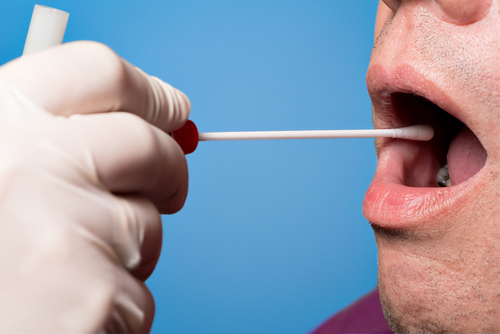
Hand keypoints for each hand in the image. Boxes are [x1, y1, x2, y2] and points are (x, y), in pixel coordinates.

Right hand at [0, 41, 190, 332]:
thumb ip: (58, 139)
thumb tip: (151, 122)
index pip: (98, 72)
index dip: (148, 93)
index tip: (174, 110)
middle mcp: (23, 162)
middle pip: (144, 144)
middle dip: (169, 170)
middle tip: (169, 189)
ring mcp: (57, 226)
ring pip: (146, 222)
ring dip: (129, 250)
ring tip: (70, 276)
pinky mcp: (92, 295)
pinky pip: (138, 289)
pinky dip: (118, 304)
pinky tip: (69, 316)